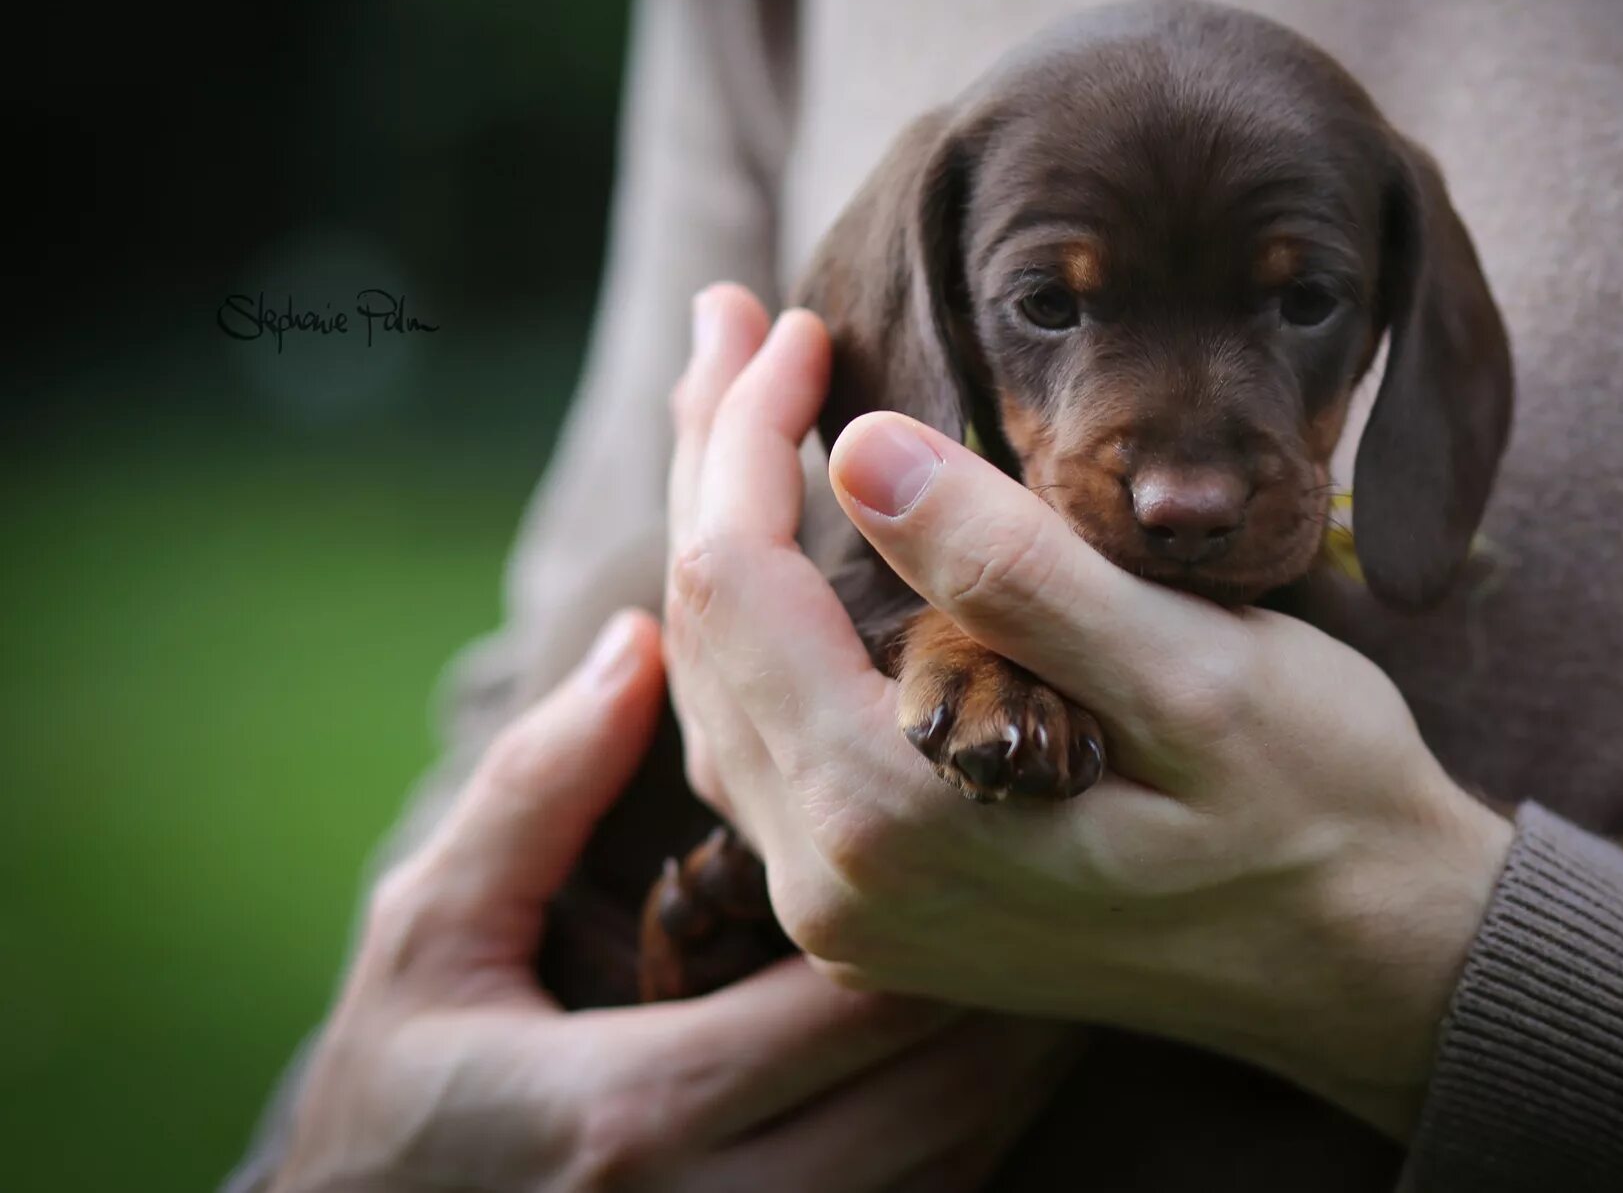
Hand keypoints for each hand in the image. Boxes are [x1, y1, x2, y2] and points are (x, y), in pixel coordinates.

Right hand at [276, 610, 1077, 1192]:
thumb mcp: (426, 941)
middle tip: (1069, 867)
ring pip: (957, 1164)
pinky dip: (972, 1131)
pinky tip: (983, 1053)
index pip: (857, 996)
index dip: (950, 897)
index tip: (994, 802)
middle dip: (1017, 981)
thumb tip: (640, 643)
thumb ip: (534, 794)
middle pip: (945, 1093)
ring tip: (1054, 945)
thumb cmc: (391, 1107)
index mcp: (638, 1110)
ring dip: (1015, 1062)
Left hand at [664, 285, 1513, 1140]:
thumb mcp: (1195, 673)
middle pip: (702, 628)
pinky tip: (777, 548)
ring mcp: (848, 906)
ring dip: (723, 532)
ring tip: (734, 403)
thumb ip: (1017, 571)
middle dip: (713, 458)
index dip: (751, 430)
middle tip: (734, 320)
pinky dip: (757, 625)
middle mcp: (835, 881)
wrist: (1368, 963)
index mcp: (891, 815)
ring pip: (718, 685)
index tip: (801, 324)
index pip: (739, 578)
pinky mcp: (879, 904)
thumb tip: (859, 448)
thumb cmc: (1313, 807)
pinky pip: (763, 743)